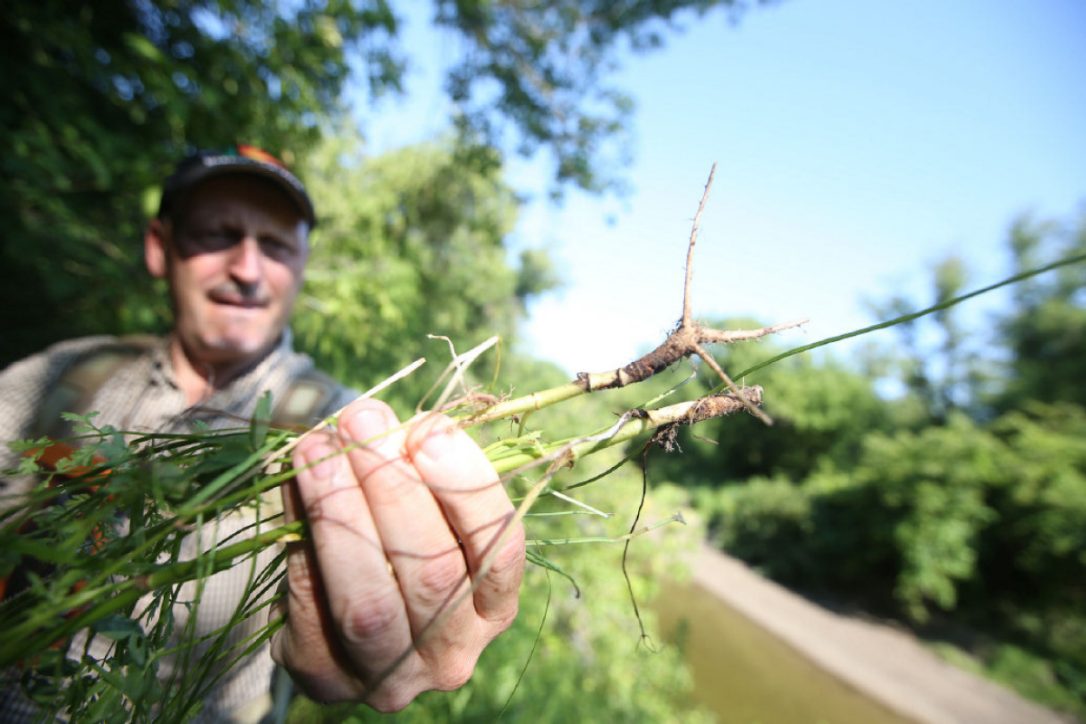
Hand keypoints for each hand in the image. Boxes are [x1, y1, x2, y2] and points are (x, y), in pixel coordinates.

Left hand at [271, 398, 524, 710]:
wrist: (333, 613)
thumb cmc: (393, 540)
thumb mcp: (420, 505)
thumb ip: (409, 466)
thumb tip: (374, 422)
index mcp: (495, 607)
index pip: (499, 547)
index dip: (465, 486)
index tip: (427, 430)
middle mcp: (454, 653)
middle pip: (433, 571)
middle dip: (392, 486)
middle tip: (358, 423)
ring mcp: (391, 676)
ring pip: (370, 600)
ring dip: (341, 511)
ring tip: (318, 449)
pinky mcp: (327, 679)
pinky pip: (311, 607)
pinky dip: (301, 540)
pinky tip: (293, 486)